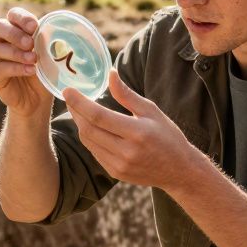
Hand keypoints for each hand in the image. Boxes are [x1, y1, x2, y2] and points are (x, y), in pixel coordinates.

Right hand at [0, 7, 52, 117]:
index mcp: (15, 29)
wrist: (37, 98)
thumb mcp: (48, 54)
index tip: (34, 26)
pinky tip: (30, 70)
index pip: (13, 15)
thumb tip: (54, 29)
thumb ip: (47, 41)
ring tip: (34, 59)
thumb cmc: (43, 70)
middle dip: (15, 34)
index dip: (22, 18)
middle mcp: (0, 40)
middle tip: (31, 43)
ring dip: (17, 53)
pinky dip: (16, 68)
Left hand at [64, 69, 203, 191]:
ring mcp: (119, 165)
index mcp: (137, 132)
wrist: (179, 171)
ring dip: (80, 124)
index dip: (80, 102)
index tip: (67, 90)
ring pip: (88, 142)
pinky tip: (92, 128)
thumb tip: (110, 74)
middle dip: (76, 112)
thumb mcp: (151, 111)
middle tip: (71, 99)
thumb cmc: (168, 136)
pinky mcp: (115, 173)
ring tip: (80, 111)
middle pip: (88, 129)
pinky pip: (94, 152)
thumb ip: (127, 95)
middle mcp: (126, 151)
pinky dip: (89, 138)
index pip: (99, 116)